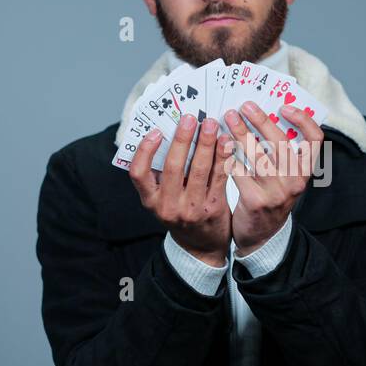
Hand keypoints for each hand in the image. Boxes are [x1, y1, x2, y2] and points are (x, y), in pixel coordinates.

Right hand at [129, 114, 233, 266]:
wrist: (201, 247)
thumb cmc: (180, 214)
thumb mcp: (163, 200)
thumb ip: (163, 176)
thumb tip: (172, 134)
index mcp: (150, 201)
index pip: (138, 173)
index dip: (145, 151)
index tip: (156, 131)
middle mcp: (167, 206)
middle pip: (173, 167)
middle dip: (182, 139)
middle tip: (190, 118)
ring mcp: (191, 209)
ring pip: (199, 170)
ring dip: (206, 143)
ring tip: (211, 124)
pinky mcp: (213, 208)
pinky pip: (219, 177)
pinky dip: (223, 157)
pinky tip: (226, 141)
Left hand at [224, 101, 323, 256]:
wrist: (262, 236)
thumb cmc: (271, 196)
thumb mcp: (284, 177)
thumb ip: (279, 152)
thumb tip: (260, 115)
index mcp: (305, 171)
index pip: (315, 140)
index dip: (303, 119)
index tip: (285, 107)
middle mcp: (296, 181)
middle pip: (282, 142)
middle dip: (261, 120)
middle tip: (244, 106)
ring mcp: (277, 193)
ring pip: (258, 155)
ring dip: (241, 133)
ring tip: (229, 119)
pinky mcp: (256, 202)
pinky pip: (239, 172)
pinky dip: (228, 156)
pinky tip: (219, 145)